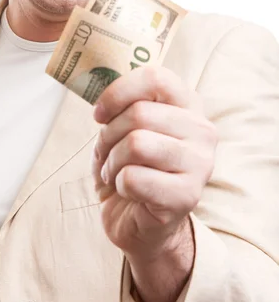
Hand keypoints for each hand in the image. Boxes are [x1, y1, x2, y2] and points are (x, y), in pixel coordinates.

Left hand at [91, 65, 217, 257]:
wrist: (140, 223)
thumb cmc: (131, 168)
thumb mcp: (126, 128)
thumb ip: (123, 104)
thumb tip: (100, 83)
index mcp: (189, 105)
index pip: (156, 78)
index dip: (118, 92)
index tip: (99, 113)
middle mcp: (202, 130)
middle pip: (139, 113)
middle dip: (109, 135)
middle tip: (107, 153)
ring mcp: (200, 164)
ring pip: (136, 144)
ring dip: (112, 161)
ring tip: (115, 172)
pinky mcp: (187, 196)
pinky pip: (133, 178)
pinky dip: (119, 185)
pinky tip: (128, 191)